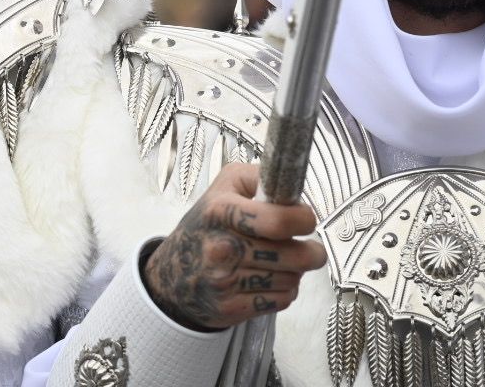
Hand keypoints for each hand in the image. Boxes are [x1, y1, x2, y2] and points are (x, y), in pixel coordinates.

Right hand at [142, 162, 326, 330]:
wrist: (173, 272)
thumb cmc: (206, 227)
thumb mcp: (224, 186)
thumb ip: (258, 177)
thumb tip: (291, 187)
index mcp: (220, 211)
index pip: (279, 221)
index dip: (303, 220)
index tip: (305, 219)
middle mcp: (221, 247)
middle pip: (295, 256)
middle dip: (311, 252)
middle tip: (309, 248)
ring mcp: (224, 280)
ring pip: (292, 279)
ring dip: (295, 272)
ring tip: (281, 263)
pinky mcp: (231, 307)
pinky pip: (282, 301)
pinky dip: (284, 292)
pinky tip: (269, 280)